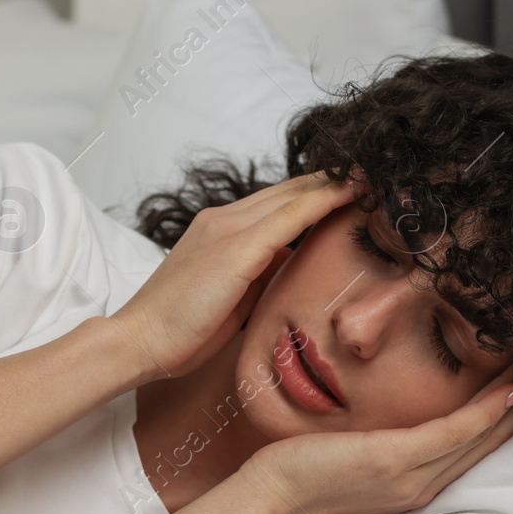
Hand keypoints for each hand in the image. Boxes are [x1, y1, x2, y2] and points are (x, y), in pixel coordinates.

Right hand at [110, 173, 357, 379]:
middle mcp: (223, 219)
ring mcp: (228, 229)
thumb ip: (259, 275)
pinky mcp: (236, 248)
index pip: (276, 202)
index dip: (313, 192)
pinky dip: (323, 202)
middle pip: (288, 190)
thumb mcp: (232, 297)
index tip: (350, 188)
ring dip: (333, 185)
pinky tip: (352, 195)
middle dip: (330, 180)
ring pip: (292, 195)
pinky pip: (290, 217)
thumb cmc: (181, 330)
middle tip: (372, 172)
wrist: (139, 341)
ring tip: (372, 176)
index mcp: (219, 230)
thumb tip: (290, 266)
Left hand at [237, 367, 512, 513]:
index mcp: (410, 489)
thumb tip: (381, 428)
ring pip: (477, 441)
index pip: (467, 457)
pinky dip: (485, 412)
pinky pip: (453, 432)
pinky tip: (509, 391)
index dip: (499, 429)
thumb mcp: (347, 461)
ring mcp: (410, 478)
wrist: (265, 500)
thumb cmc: (297, 476)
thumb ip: (374, 448)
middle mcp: (419, 489)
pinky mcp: (394, 460)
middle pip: (484, 451)